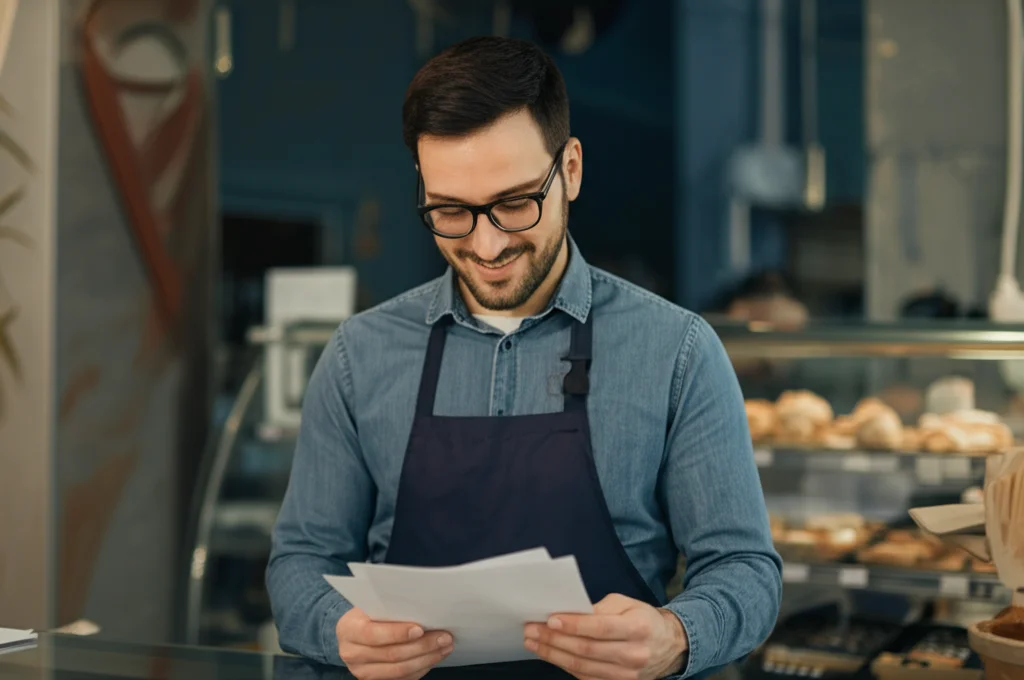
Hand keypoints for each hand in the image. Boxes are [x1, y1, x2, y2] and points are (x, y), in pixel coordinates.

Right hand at [336, 607, 452, 679]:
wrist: (355, 632)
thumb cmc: (370, 614)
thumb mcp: (373, 605)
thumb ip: (391, 607)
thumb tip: (425, 608)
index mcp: (349, 629)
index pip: (373, 633)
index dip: (398, 633)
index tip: (420, 629)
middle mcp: (352, 653)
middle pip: (391, 654)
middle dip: (422, 646)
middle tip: (444, 637)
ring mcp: (362, 671)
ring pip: (399, 670)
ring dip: (426, 659)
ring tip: (444, 647)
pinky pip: (402, 679)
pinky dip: (421, 669)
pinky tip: (433, 657)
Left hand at [524, 594, 688, 679]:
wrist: (668, 646)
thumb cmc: (643, 619)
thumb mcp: (627, 603)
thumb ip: (600, 608)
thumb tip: (569, 613)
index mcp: (638, 628)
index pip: (600, 628)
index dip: (573, 624)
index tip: (550, 619)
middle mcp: (633, 654)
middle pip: (586, 649)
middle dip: (554, 639)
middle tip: (531, 629)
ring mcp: (626, 675)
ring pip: (582, 667)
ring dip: (552, 654)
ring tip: (533, 642)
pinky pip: (585, 677)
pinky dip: (564, 665)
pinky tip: (550, 654)